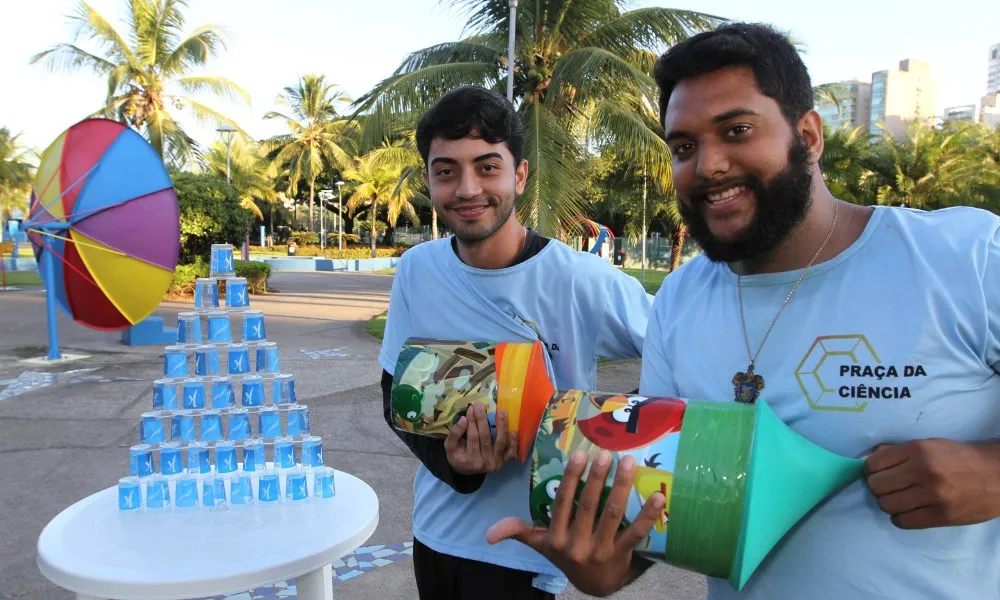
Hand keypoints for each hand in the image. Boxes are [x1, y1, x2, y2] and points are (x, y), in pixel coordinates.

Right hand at [444, 403, 517, 474]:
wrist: (466, 470)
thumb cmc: (457, 455)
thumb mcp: (450, 446)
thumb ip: (455, 433)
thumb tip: (463, 419)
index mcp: (469, 460)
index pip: (472, 437)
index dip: (472, 422)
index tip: (471, 408)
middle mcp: (484, 463)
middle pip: (485, 437)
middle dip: (483, 419)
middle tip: (480, 405)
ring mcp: (495, 463)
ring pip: (500, 442)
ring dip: (501, 426)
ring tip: (501, 411)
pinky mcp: (503, 462)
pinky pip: (511, 452)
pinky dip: (514, 442)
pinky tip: (515, 431)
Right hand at [486, 451, 663, 596]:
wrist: (595, 587)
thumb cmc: (567, 555)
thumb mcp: (541, 546)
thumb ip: (518, 532)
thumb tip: (488, 534)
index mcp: (556, 537)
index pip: (563, 503)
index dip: (570, 479)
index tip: (579, 456)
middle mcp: (576, 545)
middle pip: (588, 506)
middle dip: (598, 478)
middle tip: (607, 454)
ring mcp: (600, 551)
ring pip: (612, 515)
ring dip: (621, 487)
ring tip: (629, 463)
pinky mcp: (622, 556)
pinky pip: (636, 533)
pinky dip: (648, 514)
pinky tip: (658, 496)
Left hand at [863, 439, 999, 528]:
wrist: (997, 475)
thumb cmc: (959, 458)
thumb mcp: (928, 445)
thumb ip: (897, 452)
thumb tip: (868, 460)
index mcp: (917, 451)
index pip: (874, 464)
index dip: (870, 470)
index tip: (876, 473)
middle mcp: (922, 472)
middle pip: (877, 486)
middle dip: (878, 487)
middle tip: (889, 487)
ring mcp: (932, 496)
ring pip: (887, 505)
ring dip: (889, 503)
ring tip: (901, 498)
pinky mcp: (941, 516)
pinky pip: (903, 522)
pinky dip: (901, 518)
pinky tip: (910, 511)